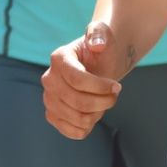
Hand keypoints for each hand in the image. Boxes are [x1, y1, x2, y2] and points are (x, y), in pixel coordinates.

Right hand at [42, 21, 126, 139]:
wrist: (100, 64)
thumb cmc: (104, 49)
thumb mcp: (105, 35)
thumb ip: (100, 34)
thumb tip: (97, 44)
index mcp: (59, 58)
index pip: (77, 80)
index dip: (100, 87)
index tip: (118, 86)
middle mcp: (49, 79)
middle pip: (78, 102)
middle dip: (104, 102)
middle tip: (115, 94)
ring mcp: (48, 99)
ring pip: (78, 118)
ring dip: (98, 113)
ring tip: (103, 101)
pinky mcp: (53, 115)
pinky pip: (72, 131)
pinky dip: (88, 127)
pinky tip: (94, 113)